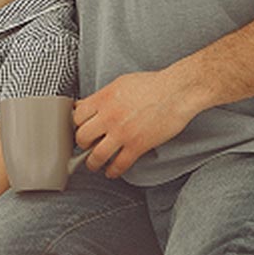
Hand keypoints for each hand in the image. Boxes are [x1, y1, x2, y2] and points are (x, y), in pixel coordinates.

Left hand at [73, 70, 201, 177]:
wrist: (177, 91)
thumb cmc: (152, 84)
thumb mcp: (120, 83)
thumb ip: (103, 96)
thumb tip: (89, 105)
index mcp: (103, 99)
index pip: (76, 116)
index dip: (76, 124)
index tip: (79, 128)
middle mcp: (109, 117)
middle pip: (82, 137)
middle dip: (82, 144)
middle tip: (85, 146)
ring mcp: (122, 133)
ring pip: (97, 155)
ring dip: (93, 163)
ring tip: (94, 164)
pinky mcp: (138, 145)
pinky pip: (119, 164)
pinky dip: (113, 171)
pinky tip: (112, 172)